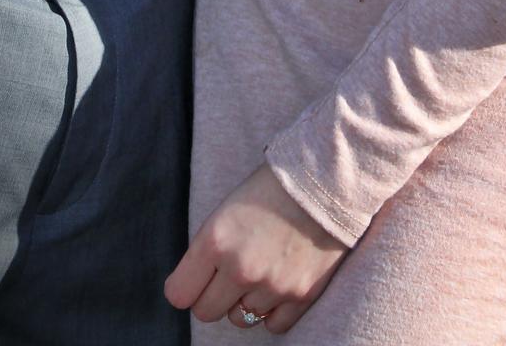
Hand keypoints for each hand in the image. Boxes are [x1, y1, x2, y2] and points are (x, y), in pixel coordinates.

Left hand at [165, 163, 348, 334]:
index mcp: (215, 240)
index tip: (196, 278)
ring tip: (263, 267)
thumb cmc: (272, 188)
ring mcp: (271, 286)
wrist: (327, 179)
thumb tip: (198, 285)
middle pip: (206, 312)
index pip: (178, 294)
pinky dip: (273, 311)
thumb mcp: (228, 210)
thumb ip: (210, 249)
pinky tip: (280, 282)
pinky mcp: (301, 297)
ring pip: (240, 319)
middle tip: (230, 274)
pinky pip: (272, 327)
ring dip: (246, 300)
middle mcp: (240, 268)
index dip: (186, 285)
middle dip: (214, 296)